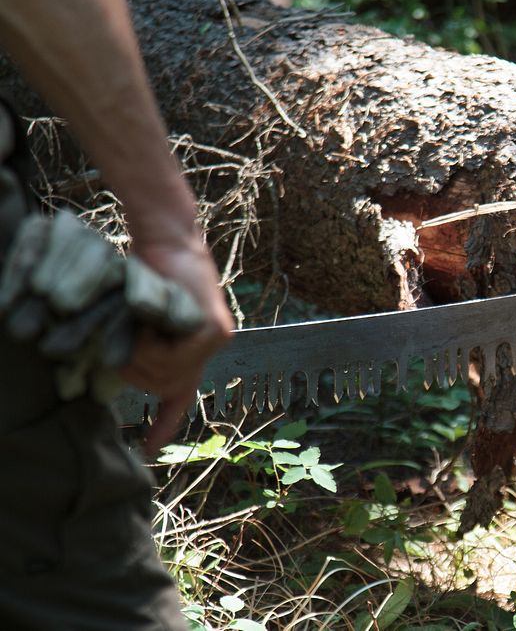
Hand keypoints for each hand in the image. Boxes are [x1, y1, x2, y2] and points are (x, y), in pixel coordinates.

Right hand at [122, 231, 233, 454]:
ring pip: (166, 375)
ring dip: (142, 352)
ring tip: (139, 324)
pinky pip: (175, 357)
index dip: (163, 426)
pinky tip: (152, 323)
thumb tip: (119, 374)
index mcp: (189, 352)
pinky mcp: (217, 332)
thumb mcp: (138, 318)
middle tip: (127, 338)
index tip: (147, 451)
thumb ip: (138, 346)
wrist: (168, 243)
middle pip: (162, 387)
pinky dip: (154, 342)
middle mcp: (208, 350)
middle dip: (135, 368)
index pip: (179, 398)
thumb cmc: (147, 277)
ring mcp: (217, 341)